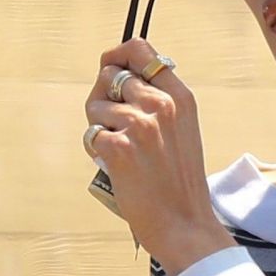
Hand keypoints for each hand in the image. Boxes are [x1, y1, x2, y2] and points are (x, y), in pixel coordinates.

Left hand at [85, 40, 235, 275]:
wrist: (185, 225)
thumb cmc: (179, 183)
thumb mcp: (182, 131)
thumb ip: (159, 102)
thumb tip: (118, 76)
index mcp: (180, 97)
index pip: (141, 49)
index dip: (118, 55)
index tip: (111, 67)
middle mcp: (161, 105)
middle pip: (110, 76)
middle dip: (104, 99)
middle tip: (117, 128)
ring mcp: (140, 125)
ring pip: (95, 106)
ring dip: (99, 127)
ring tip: (121, 151)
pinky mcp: (118, 148)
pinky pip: (91, 134)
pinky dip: (96, 149)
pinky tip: (114, 166)